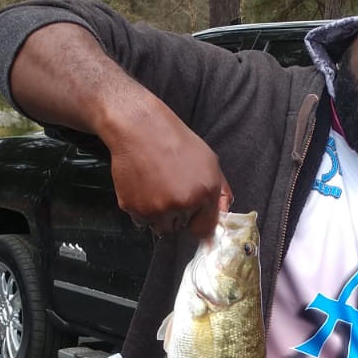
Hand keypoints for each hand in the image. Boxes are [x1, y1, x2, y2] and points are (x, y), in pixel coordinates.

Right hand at [109, 102, 231, 240]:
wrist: (140, 128)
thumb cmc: (174, 140)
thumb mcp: (209, 161)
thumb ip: (221, 192)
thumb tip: (225, 213)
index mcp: (203, 193)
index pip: (204, 229)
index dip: (198, 222)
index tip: (193, 215)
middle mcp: (180, 204)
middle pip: (180, 229)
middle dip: (177, 216)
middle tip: (170, 190)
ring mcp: (155, 208)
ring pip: (159, 226)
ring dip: (159, 215)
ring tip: (156, 188)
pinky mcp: (132, 207)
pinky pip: (140, 220)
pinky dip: (141, 209)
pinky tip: (143, 187)